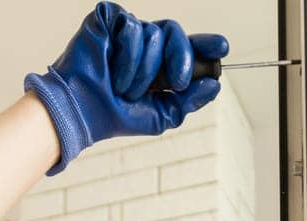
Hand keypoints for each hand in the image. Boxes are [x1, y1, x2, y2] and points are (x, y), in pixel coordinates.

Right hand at [25, 2, 229, 175]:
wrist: (83, 112)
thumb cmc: (115, 115)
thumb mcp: (162, 115)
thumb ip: (188, 100)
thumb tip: (214, 85)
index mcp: (157, 62)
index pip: (186, 46)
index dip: (205, 44)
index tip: (222, 47)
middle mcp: (143, 43)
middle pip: (175, 33)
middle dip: (181, 58)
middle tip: (176, 81)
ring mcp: (125, 30)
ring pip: (155, 33)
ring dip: (146, 69)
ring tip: (127, 88)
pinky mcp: (107, 19)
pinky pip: (133, 27)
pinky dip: (129, 55)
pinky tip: (115, 71)